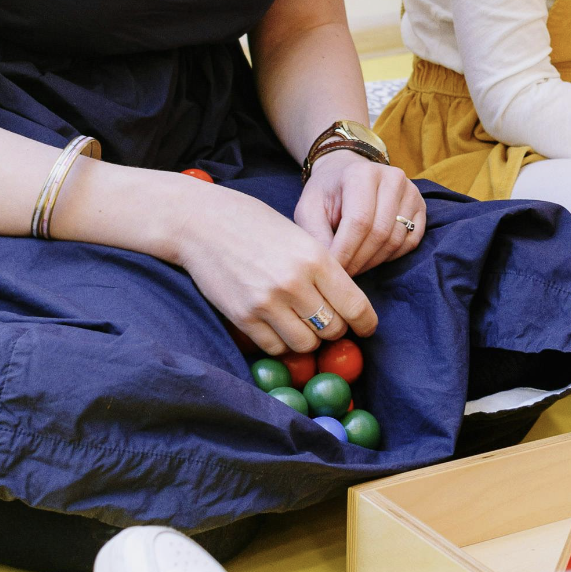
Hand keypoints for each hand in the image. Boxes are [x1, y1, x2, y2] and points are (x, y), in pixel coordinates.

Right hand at [167, 179, 376, 354]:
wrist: (203, 224)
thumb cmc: (255, 225)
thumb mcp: (300, 237)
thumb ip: (323, 269)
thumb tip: (347, 306)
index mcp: (315, 258)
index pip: (355, 306)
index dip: (366, 323)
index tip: (367, 327)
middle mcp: (294, 283)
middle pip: (333, 329)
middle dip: (335, 328)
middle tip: (326, 318)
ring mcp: (267, 303)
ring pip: (305, 344)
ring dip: (307, 338)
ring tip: (300, 321)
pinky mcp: (243, 318)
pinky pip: (275, 347)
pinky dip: (280, 341)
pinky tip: (277, 324)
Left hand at [293, 150, 426, 276]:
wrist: (345, 173)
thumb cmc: (326, 193)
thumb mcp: (308, 209)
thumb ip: (316, 236)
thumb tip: (332, 268)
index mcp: (361, 173)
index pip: (359, 221)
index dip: (346, 252)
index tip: (332, 271)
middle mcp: (391, 178)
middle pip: (380, 233)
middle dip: (359, 261)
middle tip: (343, 275)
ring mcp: (410, 191)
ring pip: (396, 240)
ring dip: (373, 261)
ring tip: (354, 266)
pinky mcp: (420, 205)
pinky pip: (411, 241)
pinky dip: (391, 256)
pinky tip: (372, 257)